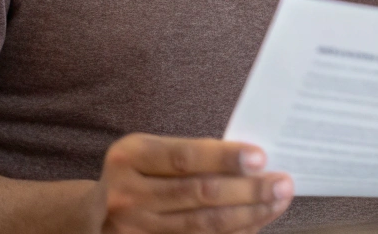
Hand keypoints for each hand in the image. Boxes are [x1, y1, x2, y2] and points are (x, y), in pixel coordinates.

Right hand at [87, 134, 291, 233]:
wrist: (95, 214)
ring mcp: (136, 228)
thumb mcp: (149, 151)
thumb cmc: (138, 172)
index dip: (223, 158)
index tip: (260, 157)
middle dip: (246, 189)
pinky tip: (256, 222)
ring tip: (278, 201)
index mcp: (130, 157)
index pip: (184, 158)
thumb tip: (251, 160)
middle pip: (198, 194)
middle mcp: (128, 195)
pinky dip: (233, 233)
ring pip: (202, 224)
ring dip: (247, 214)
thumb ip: (190, 154)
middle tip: (282, 183)